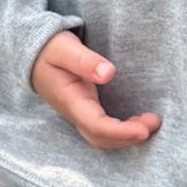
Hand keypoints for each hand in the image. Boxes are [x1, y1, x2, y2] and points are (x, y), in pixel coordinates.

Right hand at [30, 30, 161, 149]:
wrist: (32, 52)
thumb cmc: (49, 48)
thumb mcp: (65, 48)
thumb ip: (84, 61)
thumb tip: (109, 73)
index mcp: (70, 101)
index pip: (97, 126)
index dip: (121, 132)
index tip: (145, 128)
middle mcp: (75, 112)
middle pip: (101, 138)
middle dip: (128, 137)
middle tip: (154, 123)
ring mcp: (79, 112)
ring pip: (102, 137)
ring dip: (127, 136)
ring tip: (151, 122)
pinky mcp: (84, 109)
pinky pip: (103, 129)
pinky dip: (122, 130)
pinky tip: (138, 121)